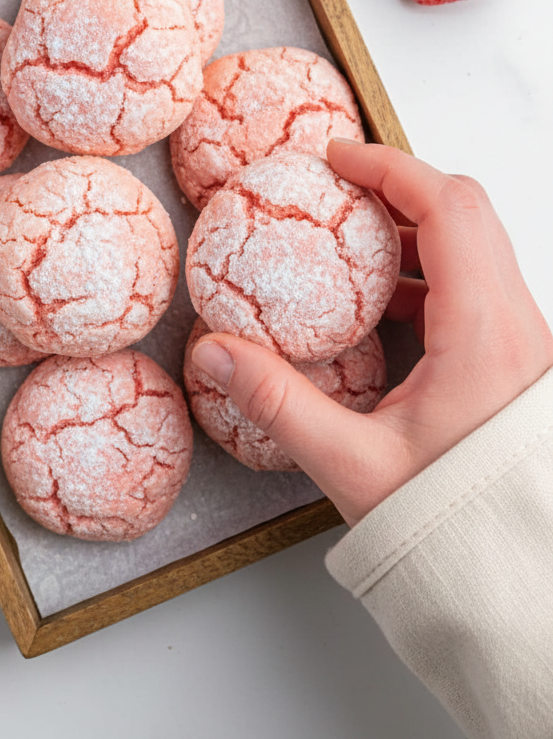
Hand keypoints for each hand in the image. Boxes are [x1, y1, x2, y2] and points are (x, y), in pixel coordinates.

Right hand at [191, 140, 552, 526]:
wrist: (520, 580)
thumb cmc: (457, 528)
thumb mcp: (354, 466)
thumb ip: (279, 404)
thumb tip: (216, 353)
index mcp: (486, 333)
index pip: (446, 206)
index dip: (388, 167)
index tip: (336, 158)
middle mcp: (516, 325)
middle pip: (465, 212)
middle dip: (397, 188)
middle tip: (338, 189)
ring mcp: (522, 342)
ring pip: (475, 247)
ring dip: (413, 232)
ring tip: (351, 246)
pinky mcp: (516, 361)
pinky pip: (475, 287)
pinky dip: (428, 275)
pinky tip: (380, 307)